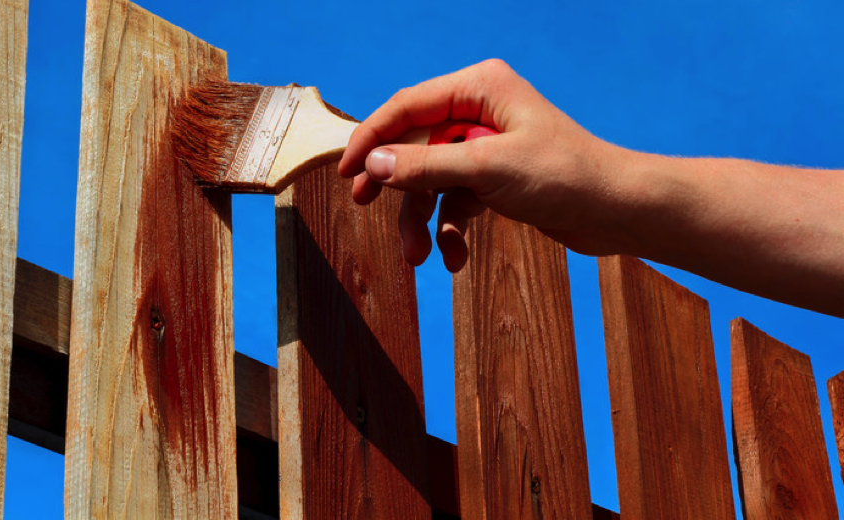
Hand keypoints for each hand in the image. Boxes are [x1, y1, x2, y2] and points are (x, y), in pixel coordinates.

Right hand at [338, 59, 631, 270]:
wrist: (619, 212)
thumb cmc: (566, 176)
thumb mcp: (488, 169)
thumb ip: (426, 164)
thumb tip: (373, 162)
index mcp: (479, 88)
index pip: (407, 107)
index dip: (371, 138)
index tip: (346, 172)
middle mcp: (480, 112)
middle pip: (414, 145)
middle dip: (395, 184)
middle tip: (365, 205)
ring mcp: (487, 147)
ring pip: (432, 180)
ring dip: (421, 218)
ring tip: (417, 256)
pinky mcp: (496, 179)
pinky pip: (456, 202)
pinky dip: (451, 230)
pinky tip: (455, 258)